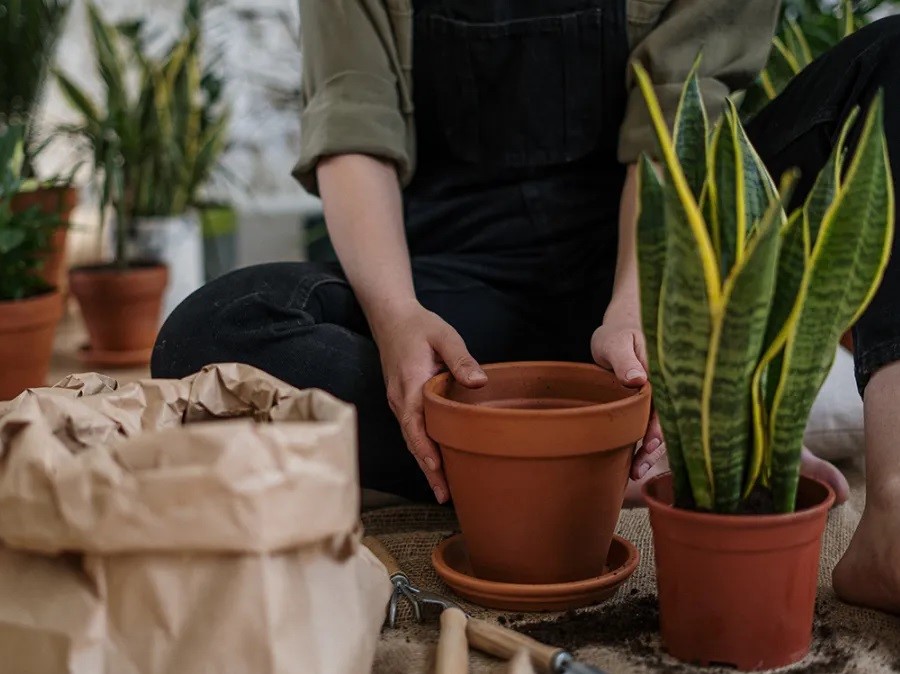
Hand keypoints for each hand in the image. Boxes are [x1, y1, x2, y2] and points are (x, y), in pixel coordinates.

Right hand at [373, 301, 486, 503]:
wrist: (391, 318)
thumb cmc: (420, 326)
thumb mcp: (444, 335)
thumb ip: (461, 358)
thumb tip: (479, 382)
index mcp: (409, 385)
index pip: (415, 424)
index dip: (425, 449)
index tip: (437, 469)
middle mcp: (400, 399)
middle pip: (412, 441)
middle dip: (427, 469)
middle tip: (446, 496)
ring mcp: (399, 403)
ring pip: (412, 439)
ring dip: (425, 464)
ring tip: (444, 490)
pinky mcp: (404, 403)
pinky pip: (413, 431)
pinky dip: (423, 450)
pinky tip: (437, 464)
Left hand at [591, 301, 665, 479]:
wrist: (618, 333)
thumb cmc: (617, 335)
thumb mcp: (616, 342)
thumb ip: (625, 359)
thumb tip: (637, 379)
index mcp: (663, 372)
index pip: (666, 403)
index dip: (659, 426)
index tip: (650, 444)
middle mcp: (666, 388)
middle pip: (667, 421)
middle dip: (655, 446)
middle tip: (639, 467)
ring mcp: (659, 399)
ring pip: (660, 428)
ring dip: (650, 451)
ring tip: (636, 472)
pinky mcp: (649, 407)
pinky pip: (650, 427)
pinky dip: (644, 444)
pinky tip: (635, 463)